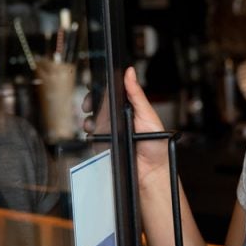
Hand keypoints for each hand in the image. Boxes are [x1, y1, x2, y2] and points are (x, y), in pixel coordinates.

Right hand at [81, 67, 170, 190]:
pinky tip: (94, 134)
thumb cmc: (157, 145)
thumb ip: (137, 94)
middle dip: (90, 103)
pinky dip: (89, 134)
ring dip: (89, 119)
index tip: (97, 88)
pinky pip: (91, 137)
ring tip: (92, 123)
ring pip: (92, 120)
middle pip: (98, 106)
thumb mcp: (148, 115)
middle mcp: (118, 119)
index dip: (102, 89)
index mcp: (130, 109)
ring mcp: (110, 132)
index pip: (112, 94)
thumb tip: (130, 72)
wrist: (152, 173)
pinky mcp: (104, 146)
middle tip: (89, 105)